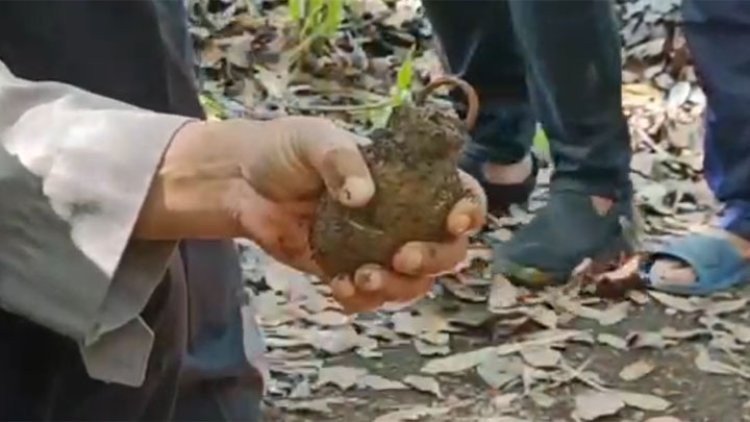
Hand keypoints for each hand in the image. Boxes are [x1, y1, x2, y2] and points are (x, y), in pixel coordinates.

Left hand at [136, 116, 485, 312]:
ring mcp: (377, 247)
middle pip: (447, 250)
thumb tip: (362, 196)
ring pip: (414, 282)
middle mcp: (401, 216)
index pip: (459, 195)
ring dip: (399, 287)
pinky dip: (364, 299)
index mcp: (406, 179)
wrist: (239, 184)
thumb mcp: (313, 139)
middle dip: (436, 259)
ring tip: (362, 275)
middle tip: (403, 257)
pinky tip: (340, 286)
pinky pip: (372, 296)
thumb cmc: (283, 150)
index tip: (453, 221)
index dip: (469, 211)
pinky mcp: (349, 270)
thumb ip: (340, 159)